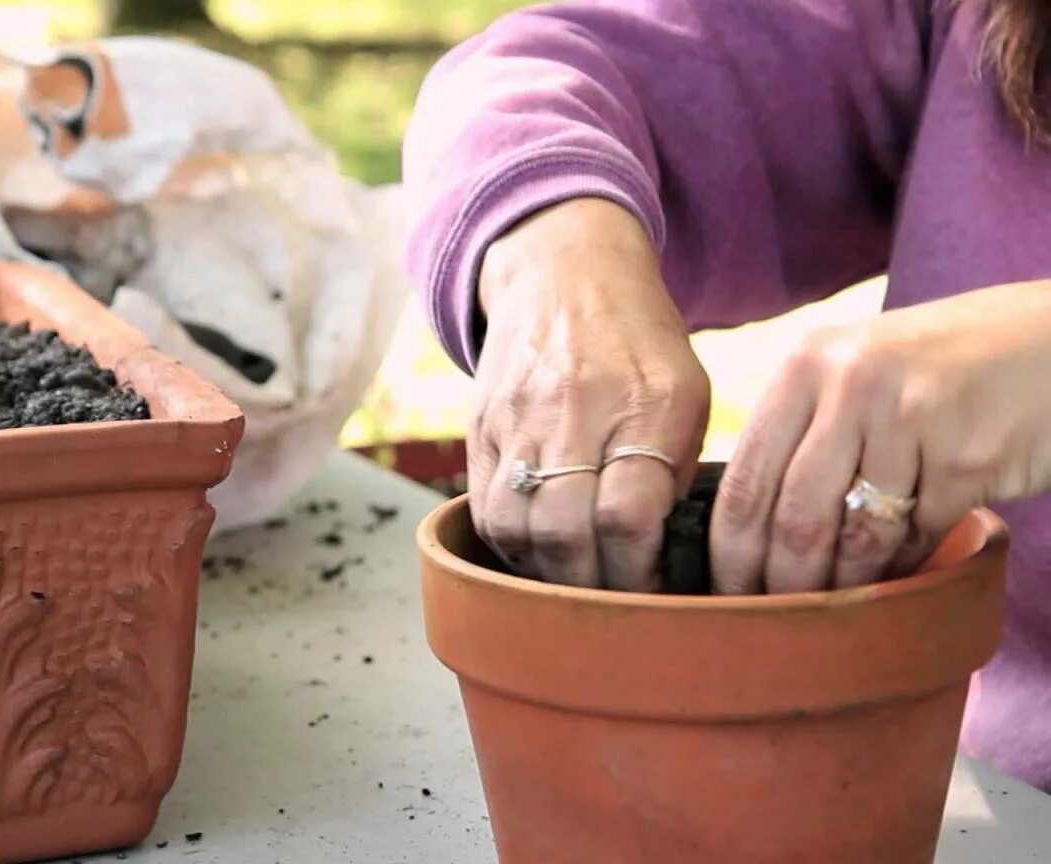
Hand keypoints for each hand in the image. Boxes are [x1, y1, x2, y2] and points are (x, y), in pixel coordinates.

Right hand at [470, 199, 710, 589]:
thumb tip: (657, 554)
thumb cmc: (639, 344)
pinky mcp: (480, 425)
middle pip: (564, 532)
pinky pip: (485, 507)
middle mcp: (576, 409)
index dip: (638, 573)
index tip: (653, 593)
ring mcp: (519, 417)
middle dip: (591, 585)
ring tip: (573, 578)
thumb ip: (676, 471)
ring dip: (545, 571)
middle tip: (612, 602)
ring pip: (515, 527)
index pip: (627, 517)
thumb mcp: (688, 394)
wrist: (564, 275)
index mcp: (646, 403)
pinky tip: (538, 550)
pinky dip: (510, 544)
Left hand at [711, 281, 1050, 593]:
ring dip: (845, 587)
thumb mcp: (857, 371)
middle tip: (779, 623)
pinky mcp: (969, 456)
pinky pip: (918, 537)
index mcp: (806, 364)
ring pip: (856, 537)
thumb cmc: (945, 365)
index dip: (731, 553)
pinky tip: (901, 574)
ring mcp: (911, 417)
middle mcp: (850, 383)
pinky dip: (904, 567)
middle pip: (793, 518)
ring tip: (837, 613)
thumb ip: (804, 431)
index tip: (727, 596)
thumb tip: (745, 528)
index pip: (746, 480)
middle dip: (782, 585)